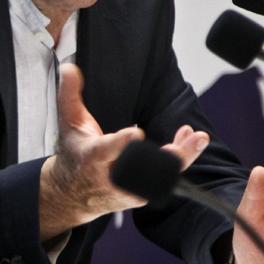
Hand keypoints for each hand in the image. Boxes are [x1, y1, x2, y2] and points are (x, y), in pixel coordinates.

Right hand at [39, 64, 209, 239]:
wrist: (71, 193)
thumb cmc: (73, 154)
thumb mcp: (68, 123)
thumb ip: (69, 94)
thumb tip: (69, 68)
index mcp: (92, 156)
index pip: (105, 151)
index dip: (121, 143)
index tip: (136, 133)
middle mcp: (110, 176)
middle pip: (140, 170)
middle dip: (163, 158)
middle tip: (182, 142)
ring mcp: (127, 189)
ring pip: (157, 178)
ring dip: (180, 157)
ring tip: (196, 138)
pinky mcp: (140, 195)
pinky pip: (163, 180)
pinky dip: (178, 161)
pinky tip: (189, 141)